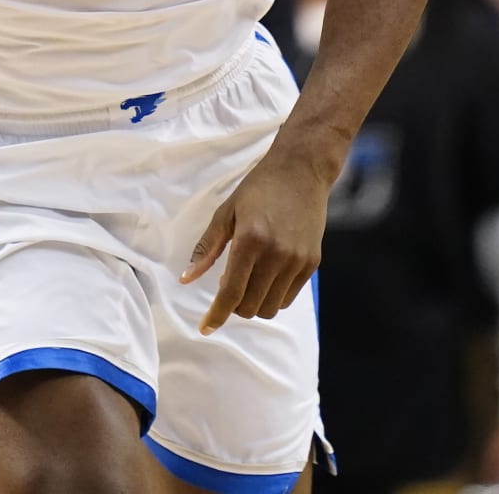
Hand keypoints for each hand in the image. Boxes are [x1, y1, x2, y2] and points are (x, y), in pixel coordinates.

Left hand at [181, 149, 326, 330]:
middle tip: (229, 286)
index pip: (231, 293)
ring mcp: (297, 261)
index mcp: (250, 240)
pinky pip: (288, 297)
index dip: (216, 315)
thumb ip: (206, 248)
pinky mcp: (312, 263)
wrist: (302, 171)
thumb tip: (186, 278)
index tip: (205, 328)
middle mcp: (276, 255)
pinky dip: (273, 295)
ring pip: (271, 307)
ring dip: (254, 303)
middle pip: (250, 307)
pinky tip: (266, 275)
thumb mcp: (226, 213)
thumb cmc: (259, 189)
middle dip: (234, 306)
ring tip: (248, 280)